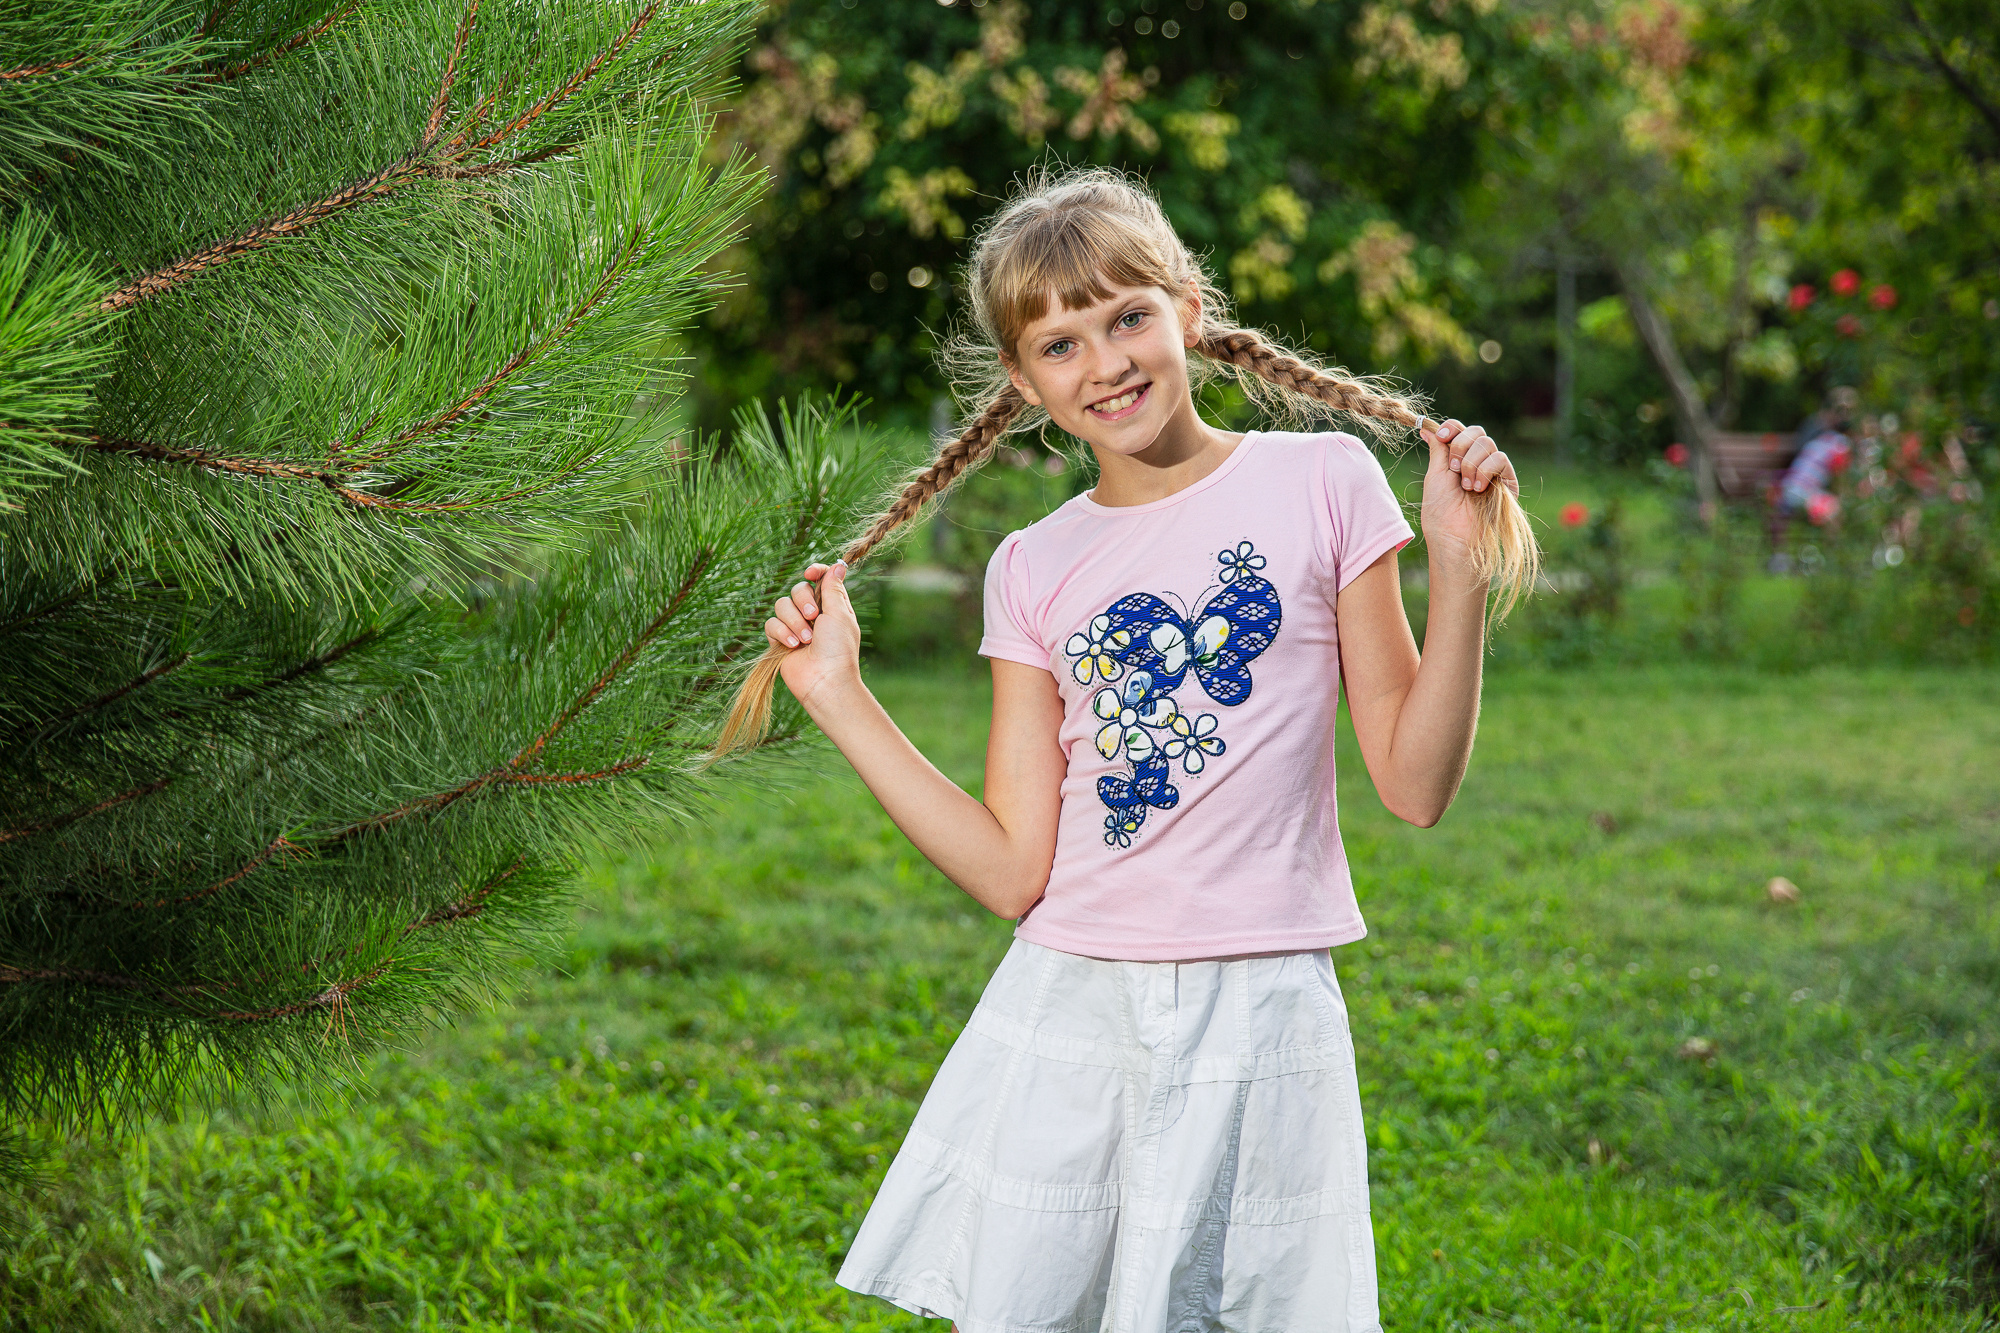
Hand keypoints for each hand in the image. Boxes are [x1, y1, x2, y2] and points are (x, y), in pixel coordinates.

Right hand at [765, 560, 862, 707]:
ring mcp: (795, 627)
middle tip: (814, 618)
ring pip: (781, 605)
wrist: (824, 680)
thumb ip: (833, 588)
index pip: (819, 578)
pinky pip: (771, 624)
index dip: (814, 572)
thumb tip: (837, 564)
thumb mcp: (839, 614)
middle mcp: (812, 614)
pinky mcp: (779, 640)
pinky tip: (793, 646)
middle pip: (797, 589)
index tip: (810, 574)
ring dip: (794, 621)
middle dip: (804, 601)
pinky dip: (782, 633)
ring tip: (806, 639)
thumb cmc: (838, 648)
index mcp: (830, 606)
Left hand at [1418, 417, 1517, 564]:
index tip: (1442, 436)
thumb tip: (1427, 429)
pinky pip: (1500, 459)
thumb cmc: (1440, 512)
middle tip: (1453, 468)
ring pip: (1487, 443)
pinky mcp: (1507, 481)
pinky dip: (1486, 470)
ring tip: (1466, 486)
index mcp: (1456, 458)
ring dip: (1472, 463)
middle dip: (1461, 446)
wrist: (1453, 536)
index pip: (1460, 429)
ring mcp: (1492, 470)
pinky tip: (1478, 488)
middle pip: (1476, 431)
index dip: (1452, 428)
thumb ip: (1438, 449)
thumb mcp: (1435, 475)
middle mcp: (1476, 461)